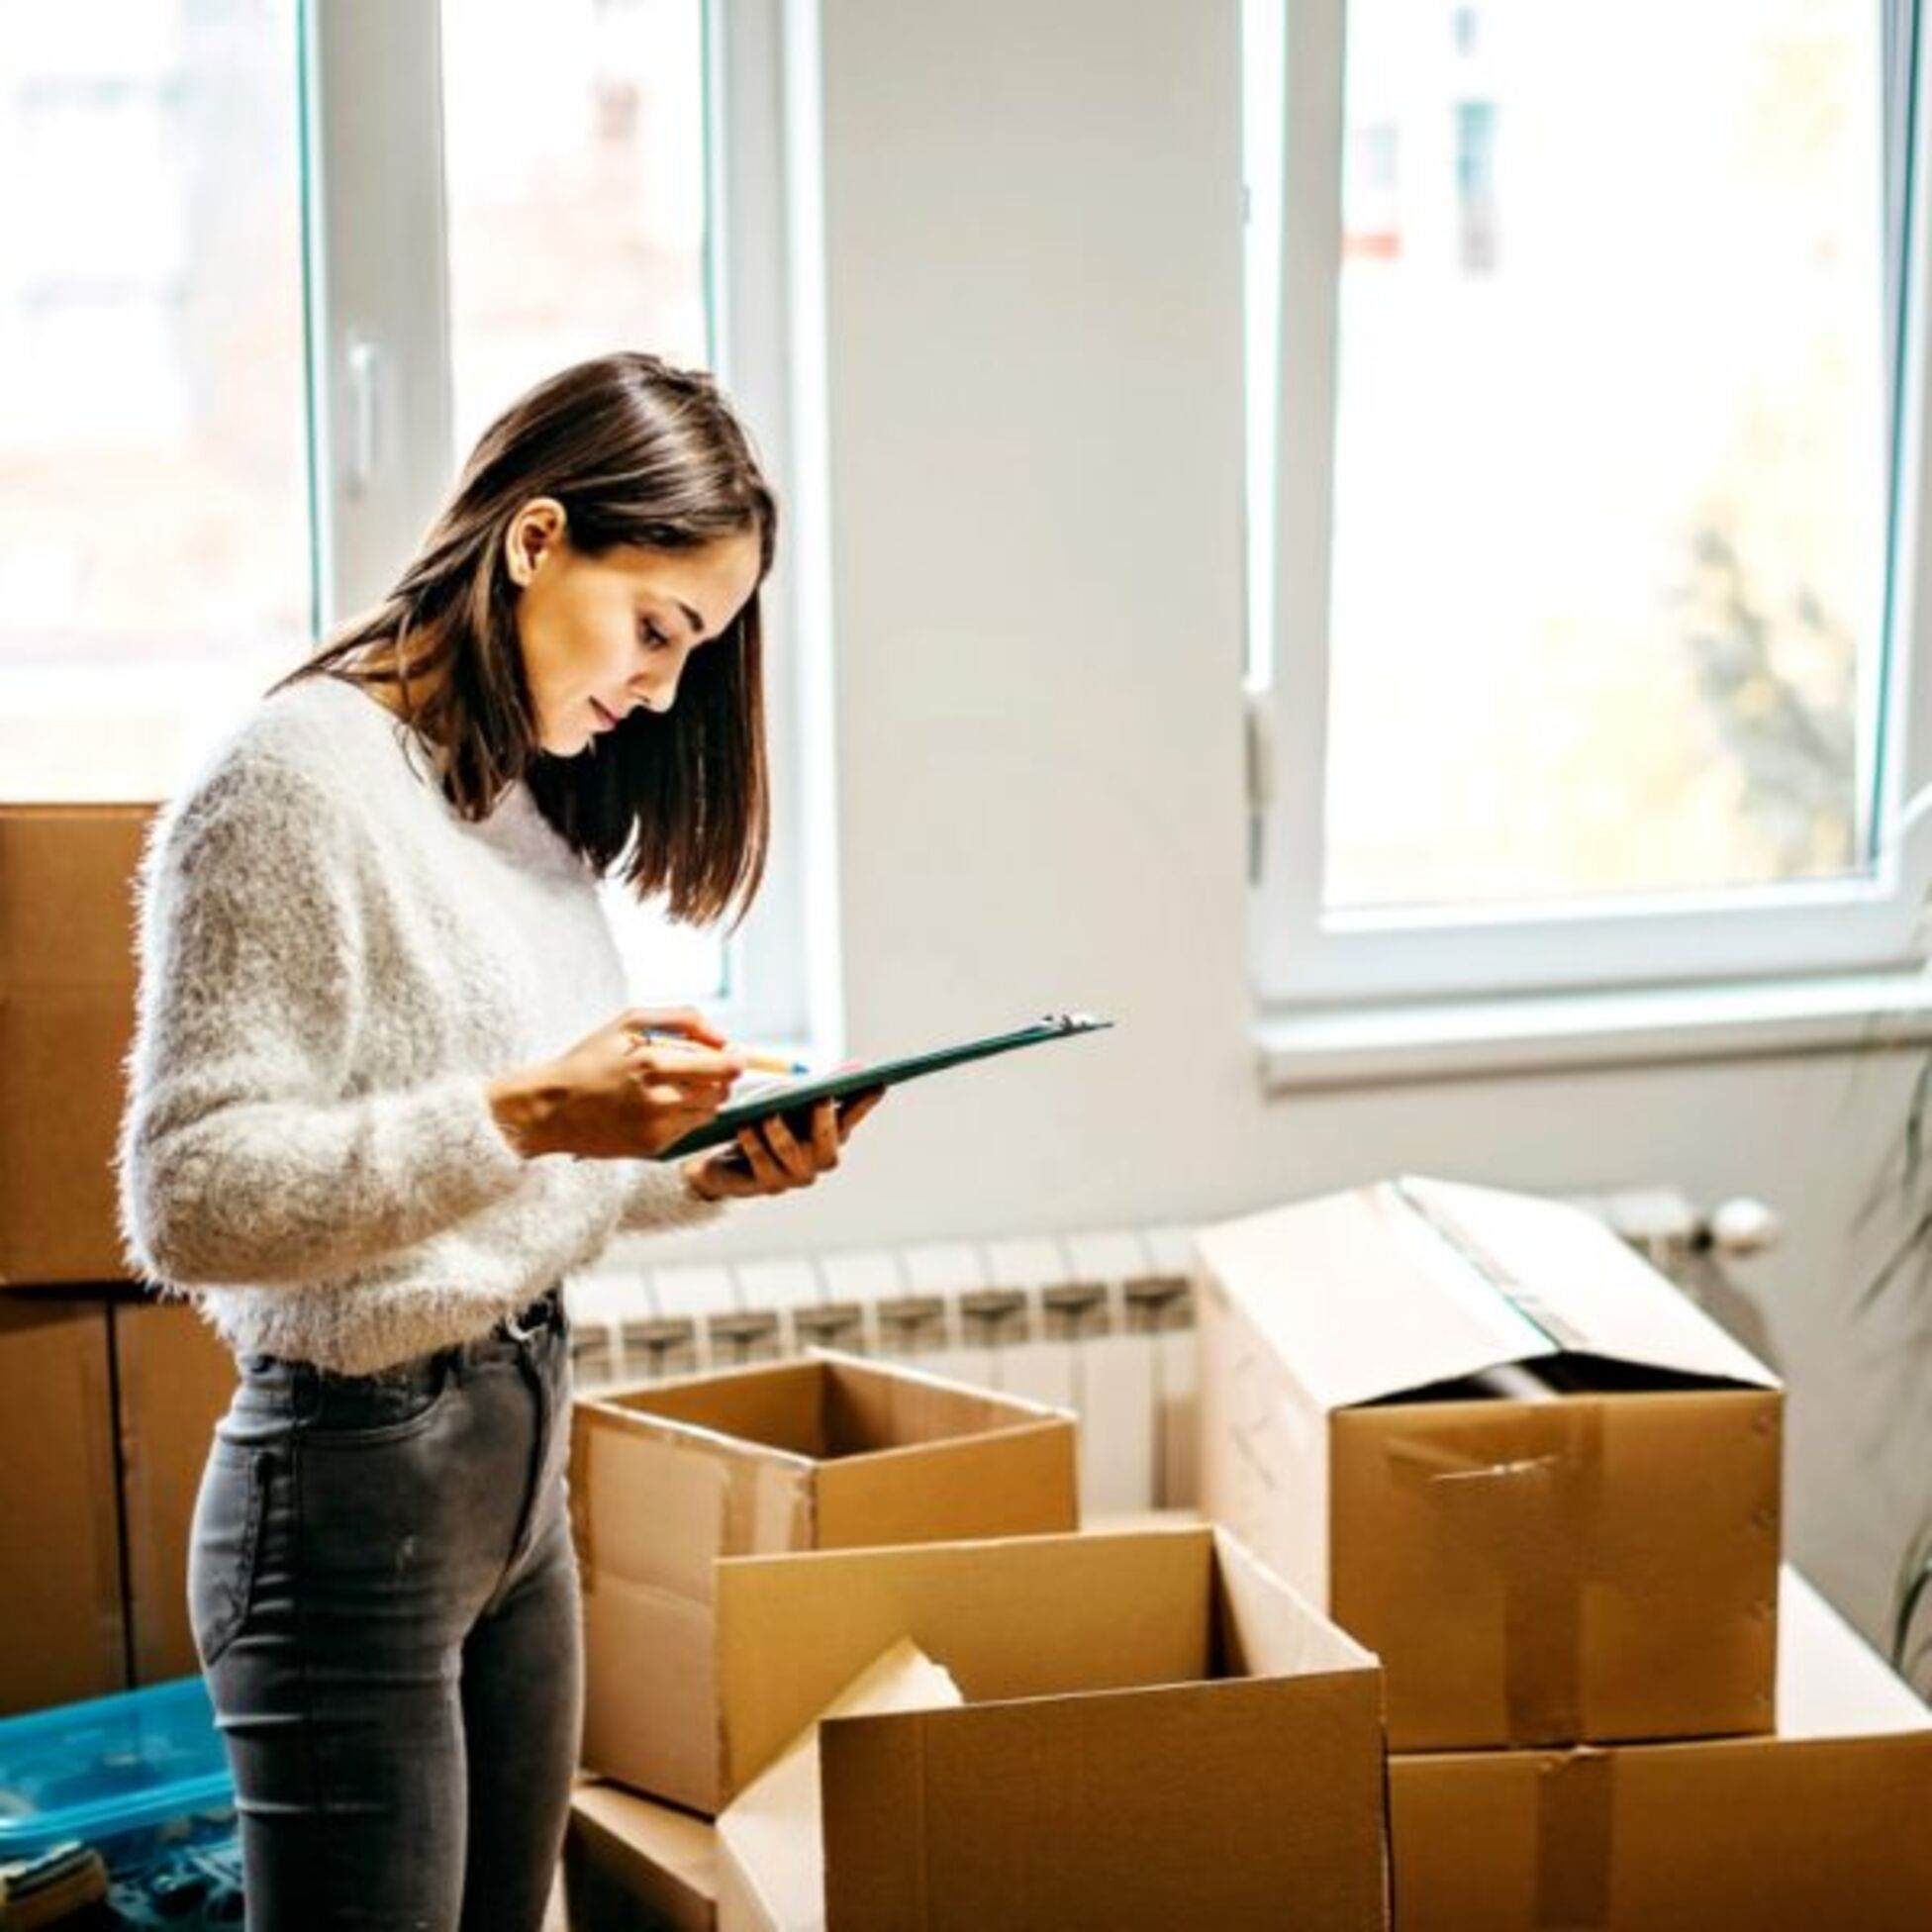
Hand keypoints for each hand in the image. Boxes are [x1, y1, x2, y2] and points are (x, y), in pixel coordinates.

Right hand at [487, 1007, 744, 1159]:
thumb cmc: (589, 1060)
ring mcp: (657, 1127)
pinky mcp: (653, 1147)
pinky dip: (684, 1115)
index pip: (722, 1066)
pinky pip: (689, 1129)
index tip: (736, 1056)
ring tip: (674, 1086)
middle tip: (702, 1069)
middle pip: (721, 1091)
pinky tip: (658, 1105)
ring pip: (709, 1111)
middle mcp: (658, 1098)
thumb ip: (682, 1020)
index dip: (736, 1060)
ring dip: (703, 1097)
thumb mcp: (628, 1022)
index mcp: (653, 1063)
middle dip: (720, 1078)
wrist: (550, 1108)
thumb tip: (723, 1038)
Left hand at [683, 1089, 884, 1201]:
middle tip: (821, 1096)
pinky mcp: (767, 1186)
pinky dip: (754, 1144)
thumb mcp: (794, 1099)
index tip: (878, 1082)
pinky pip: (762, 1163)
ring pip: (792, 1152)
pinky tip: (744, 1127)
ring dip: (780, 1131)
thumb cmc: (769, 1122)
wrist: (729, 1161)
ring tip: (769, 1114)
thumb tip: (858, 1066)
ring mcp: (795, 1176)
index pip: (853, 1116)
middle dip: (825, 1118)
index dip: (865, 1102)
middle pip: (828, 1141)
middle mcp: (819, 1159)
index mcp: (831, 1134)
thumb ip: (823, 1085)